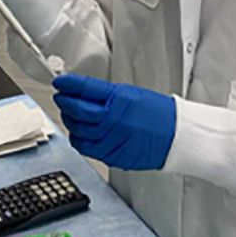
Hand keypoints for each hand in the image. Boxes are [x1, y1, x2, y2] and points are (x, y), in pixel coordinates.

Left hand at [53, 75, 176, 170]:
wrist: (175, 136)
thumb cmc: (157, 113)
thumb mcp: (132, 94)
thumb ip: (107, 95)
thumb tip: (84, 92)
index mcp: (118, 98)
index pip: (85, 88)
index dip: (68, 84)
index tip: (60, 82)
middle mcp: (112, 118)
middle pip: (76, 109)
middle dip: (64, 101)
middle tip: (61, 96)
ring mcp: (110, 138)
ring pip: (78, 130)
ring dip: (69, 120)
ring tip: (69, 114)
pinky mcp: (111, 155)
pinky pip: (86, 148)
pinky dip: (78, 139)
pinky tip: (79, 133)